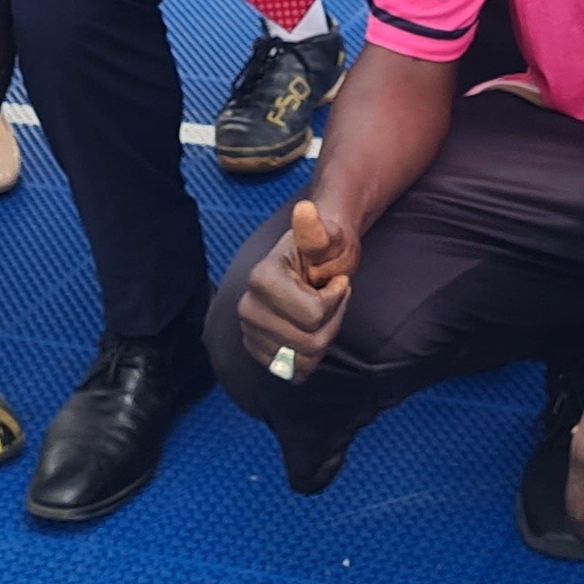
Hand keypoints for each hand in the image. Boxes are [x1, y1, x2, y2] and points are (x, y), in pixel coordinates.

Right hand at [235, 196, 360, 380]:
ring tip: (321, 313)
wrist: (315, 262)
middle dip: (332, 320)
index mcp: (261, 278)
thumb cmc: (327, 247)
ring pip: (304, 361)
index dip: (335, 300)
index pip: (313, 315)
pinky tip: (309, 332)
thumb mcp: (329, 236)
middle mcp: (248, 307)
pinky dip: (309, 359)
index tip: (334, 280)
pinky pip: (292, 373)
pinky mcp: (257, 351)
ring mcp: (250, 331)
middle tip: (331, 296)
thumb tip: (306, 210)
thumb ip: (317, 230)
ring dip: (323, 339)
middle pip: (310, 342)